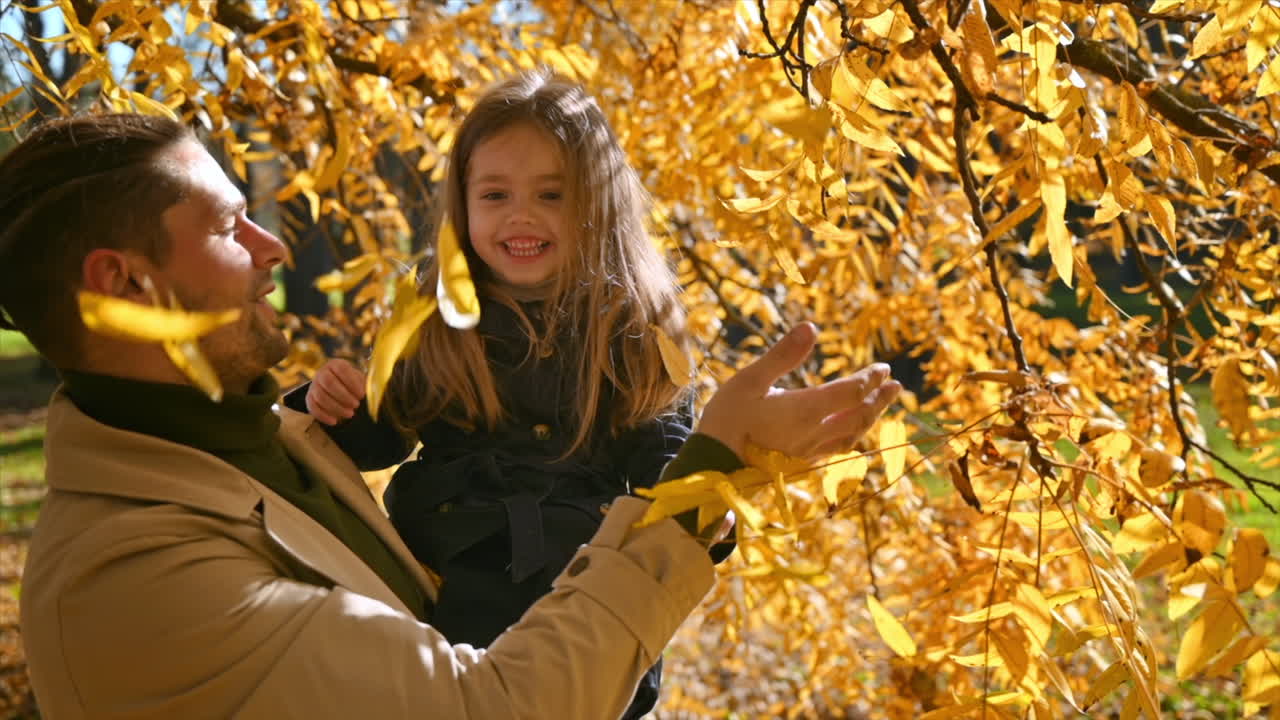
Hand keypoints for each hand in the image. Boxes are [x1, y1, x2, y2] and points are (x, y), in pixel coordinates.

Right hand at [306, 358, 366, 424]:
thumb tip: (373, 392)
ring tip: (350, 414)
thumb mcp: (360, 380)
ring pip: (321, 396)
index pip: (342, 369)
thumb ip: (366, 384)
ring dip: (336, 407)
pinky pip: (312, 407)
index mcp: (336, 364)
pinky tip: (334, 421)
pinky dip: (323, 416)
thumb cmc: (352, 384)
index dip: (352, 382)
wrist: (337, 387)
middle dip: (344, 396)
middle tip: (356, 405)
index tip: (362, 395)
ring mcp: (314, 385)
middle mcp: (322, 373)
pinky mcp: (309, 398)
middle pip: (329, 382)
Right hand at [697, 323, 900, 458]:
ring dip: (870, 419)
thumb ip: (782, 355)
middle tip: (895, 385)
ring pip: (851, 436)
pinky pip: (836, 451)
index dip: (869, 378)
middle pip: (858, 415)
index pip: (850, 392)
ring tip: (880, 407)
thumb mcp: (749, 380)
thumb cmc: (727, 419)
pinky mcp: (800, 464)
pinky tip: (851, 434)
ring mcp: (809, 452)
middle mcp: (814, 433)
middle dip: (878, 399)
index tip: (882, 367)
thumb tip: (811, 327)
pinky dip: (852, 437)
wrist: (711, 466)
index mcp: (805, 410)